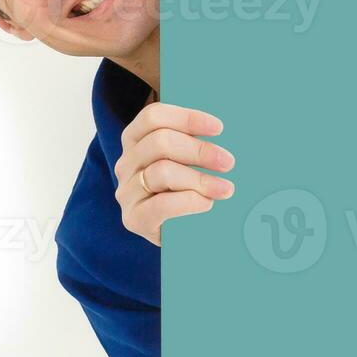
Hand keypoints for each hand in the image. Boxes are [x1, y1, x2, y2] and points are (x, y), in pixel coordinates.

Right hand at [114, 103, 234, 245]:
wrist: (184, 239)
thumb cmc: (191, 192)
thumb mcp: (191, 162)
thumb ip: (199, 144)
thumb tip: (230, 130)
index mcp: (136, 141)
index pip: (152, 117)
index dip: (186, 117)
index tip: (219, 128)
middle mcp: (126, 164)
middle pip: (159, 142)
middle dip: (199, 150)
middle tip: (228, 163)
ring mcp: (127, 192)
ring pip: (161, 172)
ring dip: (199, 179)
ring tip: (226, 189)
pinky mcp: (134, 218)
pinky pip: (161, 205)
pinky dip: (189, 202)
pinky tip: (207, 204)